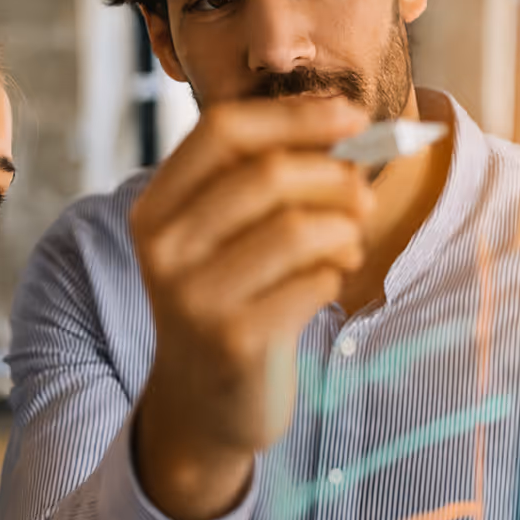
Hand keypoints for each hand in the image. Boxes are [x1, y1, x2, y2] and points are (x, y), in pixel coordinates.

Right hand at [130, 97, 371, 519]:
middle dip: (335, 177)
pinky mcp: (235, 341)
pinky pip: (316, 280)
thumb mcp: (220, 234)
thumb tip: (346, 120)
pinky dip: (338, 274)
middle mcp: (165, 250)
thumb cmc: (230, 300)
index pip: (222, 130)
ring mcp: (195, 298)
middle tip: (363, 196)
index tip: (353, 116)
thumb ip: (262, 176)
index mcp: (156, 209)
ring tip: (347, 244)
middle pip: (268, 174)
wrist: (204, 404)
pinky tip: (327, 285)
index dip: (295, 115)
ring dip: (345, 229)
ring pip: (300, 228)